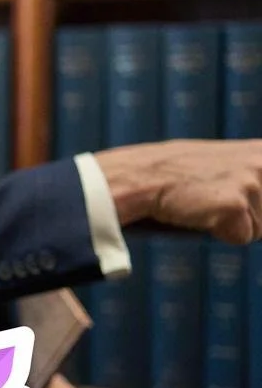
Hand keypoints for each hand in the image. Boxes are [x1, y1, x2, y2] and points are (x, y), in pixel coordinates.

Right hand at [96, 140, 261, 244]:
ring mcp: (250, 182)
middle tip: (214, 201)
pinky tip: (198, 213)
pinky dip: (220, 233)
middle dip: (248, 216)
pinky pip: (242, 237)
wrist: (138, 177)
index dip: (258, 205)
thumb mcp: (221, 162)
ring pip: (259, 228)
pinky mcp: (235, 205)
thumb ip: (248, 173)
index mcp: (261, 150)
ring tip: (202, 204)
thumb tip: (249, 201)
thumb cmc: (173, 174)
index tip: (236, 201)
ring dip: (232, 224)